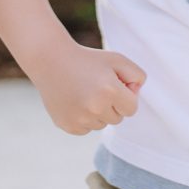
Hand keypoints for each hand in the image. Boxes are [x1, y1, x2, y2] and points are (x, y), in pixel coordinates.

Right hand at [30, 39, 146, 135]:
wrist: (52, 61)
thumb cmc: (88, 59)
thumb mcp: (117, 59)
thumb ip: (137, 75)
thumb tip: (136, 94)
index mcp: (110, 91)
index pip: (132, 109)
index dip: (126, 96)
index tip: (116, 85)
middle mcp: (95, 108)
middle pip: (117, 118)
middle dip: (113, 104)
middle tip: (99, 86)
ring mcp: (80, 119)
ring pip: (101, 124)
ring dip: (98, 112)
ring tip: (85, 92)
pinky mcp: (68, 126)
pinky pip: (86, 129)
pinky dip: (84, 119)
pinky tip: (76, 101)